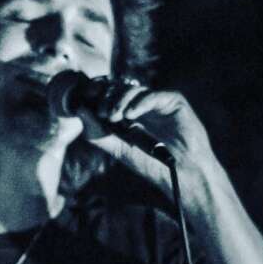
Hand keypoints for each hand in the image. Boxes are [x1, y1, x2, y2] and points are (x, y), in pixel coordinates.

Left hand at [82, 82, 220, 198]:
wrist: (181, 174)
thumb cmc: (153, 164)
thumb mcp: (120, 150)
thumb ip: (100, 134)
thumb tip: (81, 112)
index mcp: (128, 114)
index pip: (110, 95)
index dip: (98, 92)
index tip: (86, 98)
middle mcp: (142, 105)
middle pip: (121, 89)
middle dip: (108, 97)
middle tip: (102, 112)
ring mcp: (158, 103)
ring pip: (135, 90)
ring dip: (121, 100)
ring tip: (115, 116)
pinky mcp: (174, 102)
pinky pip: (154, 96)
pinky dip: (140, 103)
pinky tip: (130, 114)